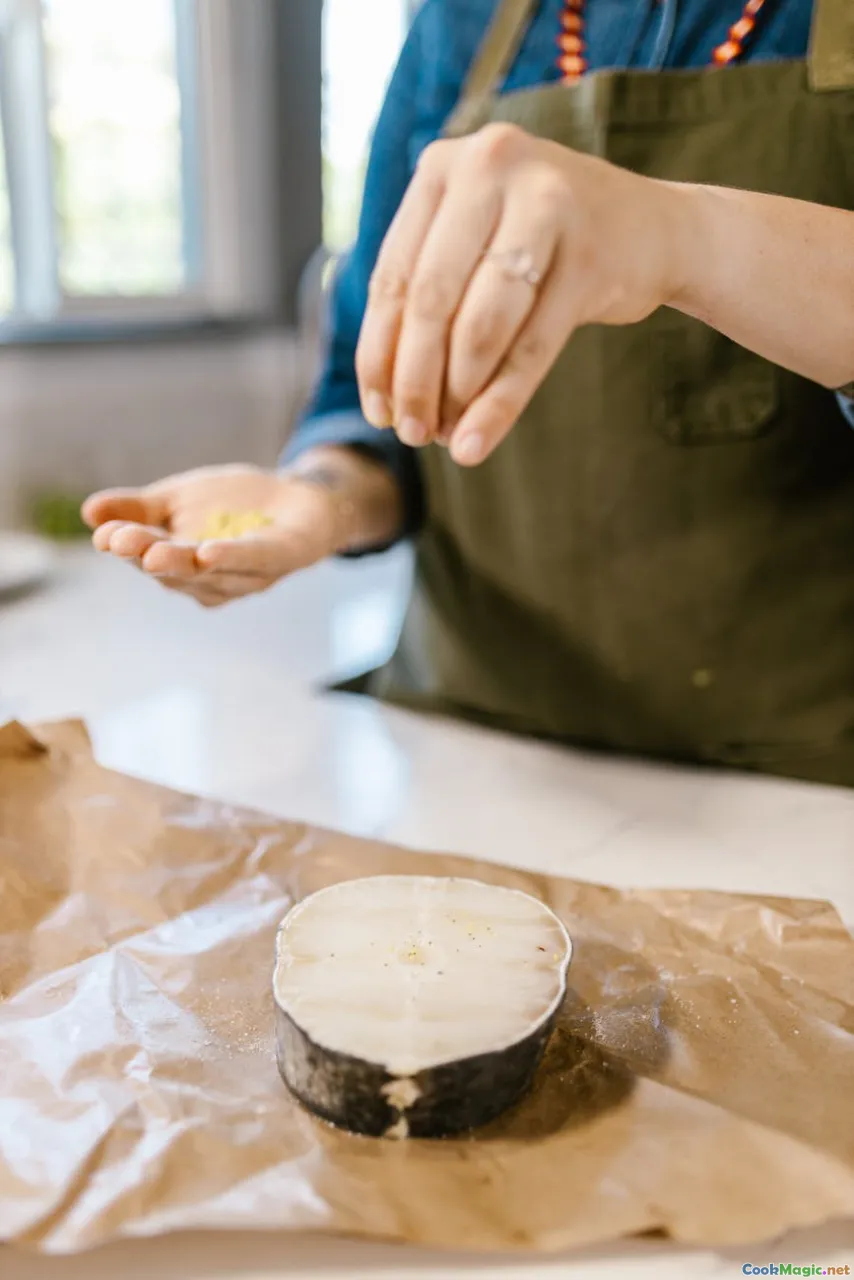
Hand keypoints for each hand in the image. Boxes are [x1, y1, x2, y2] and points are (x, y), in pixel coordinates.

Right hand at [82, 453, 400, 607]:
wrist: (299, 497)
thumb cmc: (233, 505)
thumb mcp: (178, 498)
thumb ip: (137, 508)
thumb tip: (88, 511)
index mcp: (183, 568)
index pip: (149, 559)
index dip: (126, 548)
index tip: (103, 535)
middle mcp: (214, 581)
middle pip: (177, 573)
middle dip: (148, 556)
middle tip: (121, 542)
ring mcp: (250, 575)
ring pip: (211, 572)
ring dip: (182, 562)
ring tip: (155, 551)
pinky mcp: (283, 558)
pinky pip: (255, 561)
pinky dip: (232, 558)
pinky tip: (208, 552)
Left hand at [356, 124, 686, 464]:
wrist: (653, 229)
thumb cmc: (544, 244)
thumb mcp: (478, 240)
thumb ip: (428, 288)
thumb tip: (382, 393)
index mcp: (445, 165)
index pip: (393, 275)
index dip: (378, 352)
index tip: (376, 411)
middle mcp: (491, 168)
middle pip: (430, 300)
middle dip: (414, 380)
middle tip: (411, 434)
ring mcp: (546, 205)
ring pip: (479, 326)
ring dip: (456, 395)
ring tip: (447, 439)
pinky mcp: (589, 256)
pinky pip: (530, 348)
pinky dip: (499, 404)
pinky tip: (476, 443)